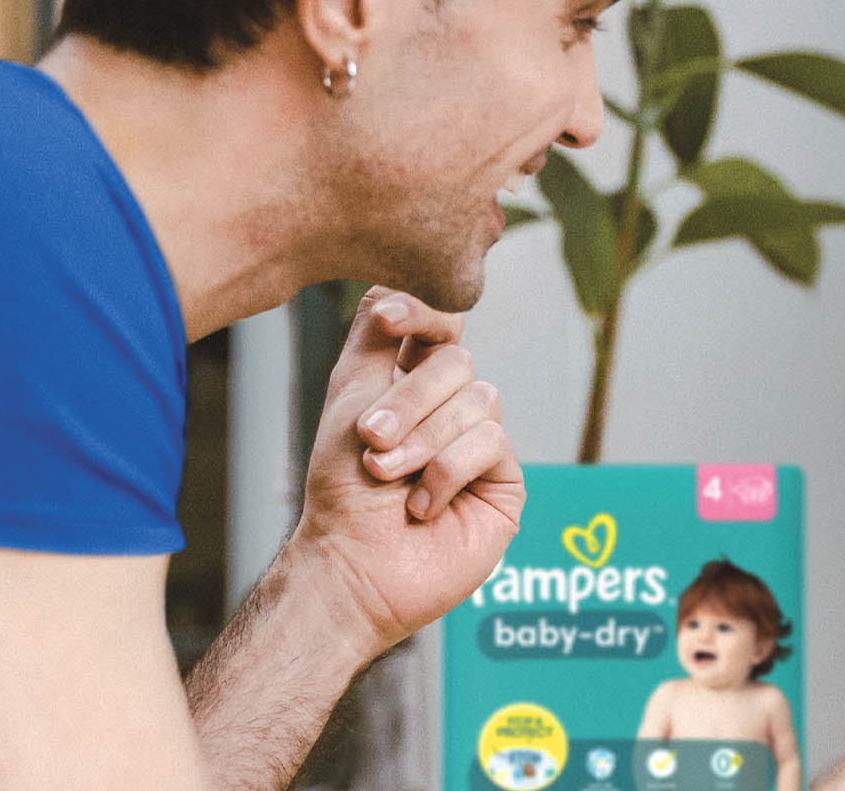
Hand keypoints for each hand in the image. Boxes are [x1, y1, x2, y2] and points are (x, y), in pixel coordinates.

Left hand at [343, 296, 505, 520]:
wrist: (351, 560)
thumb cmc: (340, 487)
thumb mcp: (350, 394)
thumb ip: (375, 333)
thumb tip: (401, 285)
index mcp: (414, 380)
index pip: (441, 322)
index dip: (425, 313)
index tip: (392, 320)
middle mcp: (452, 407)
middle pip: (457, 361)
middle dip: (408, 401)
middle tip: (370, 440)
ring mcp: (482, 443)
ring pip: (479, 399)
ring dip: (423, 441)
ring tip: (390, 478)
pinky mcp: (504, 482)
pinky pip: (491, 443)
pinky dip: (446, 472)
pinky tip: (422, 505)